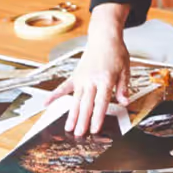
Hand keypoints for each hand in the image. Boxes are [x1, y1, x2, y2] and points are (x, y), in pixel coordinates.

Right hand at [48, 16, 129, 136]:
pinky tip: (46, 104)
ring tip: (68, 128)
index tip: (95, 129)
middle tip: (79, 135)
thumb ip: (124, 88)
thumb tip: (125, 102)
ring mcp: (81, 78)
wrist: (104, 37)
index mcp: (106, 79)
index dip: (98, 117)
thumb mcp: (126, 70)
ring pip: (75, 100)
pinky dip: (55, 95)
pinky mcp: (75, 75)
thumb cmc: (117, 53)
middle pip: (86, 104)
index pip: (101, 102)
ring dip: (71, 115)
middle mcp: (91, 80)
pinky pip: (63, 87)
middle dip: (83, 121)